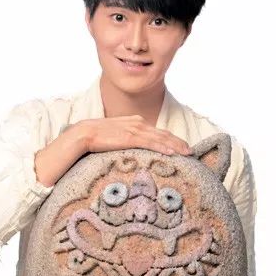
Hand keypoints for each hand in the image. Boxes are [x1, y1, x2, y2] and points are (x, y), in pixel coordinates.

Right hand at [77, 116, 192, 157]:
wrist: (84, 133)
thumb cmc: (97, 137)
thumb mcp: (116, 136)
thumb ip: (127, 140)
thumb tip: (132, 151)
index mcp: (136, 122)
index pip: (158, 131)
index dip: (171, 139)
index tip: (181, 146)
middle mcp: (138, 123)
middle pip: (163, 133)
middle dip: (179, 142)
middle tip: (191, 151)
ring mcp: (135, 130)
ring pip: (161, 138)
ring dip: (176, 146)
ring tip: (187, 153)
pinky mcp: (130, 137)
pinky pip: (150, 143)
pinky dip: (162, 147)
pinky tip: (172, 153)